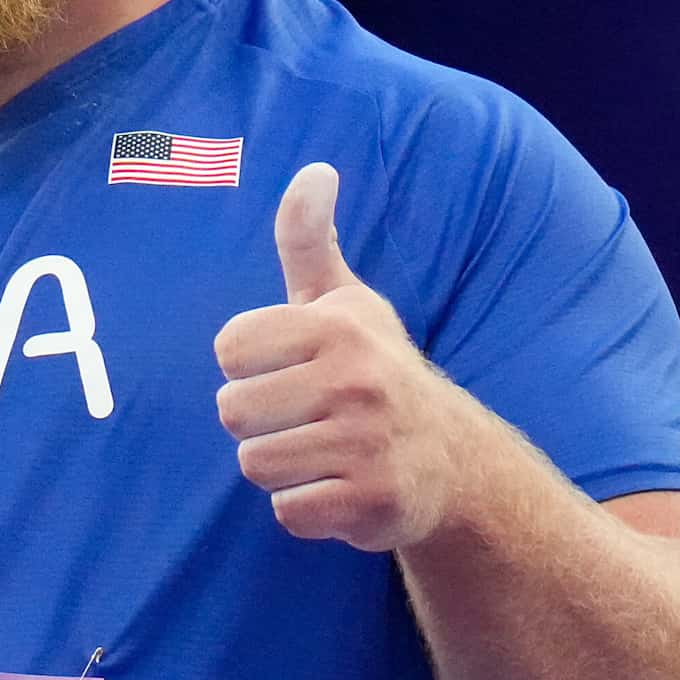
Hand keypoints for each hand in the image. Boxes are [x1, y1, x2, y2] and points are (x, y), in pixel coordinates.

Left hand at [212, 163, 477, 554]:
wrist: (451, 460)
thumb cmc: (373, 371)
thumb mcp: (344, 302)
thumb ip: (309, 238)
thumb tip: (315, 169)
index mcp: (338, 327)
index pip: (228, 349)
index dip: (248, 366)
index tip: (291, 369)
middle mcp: (357, 379)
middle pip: (231, 411)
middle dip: (260, 422)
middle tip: (307, 418)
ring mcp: (369, 443)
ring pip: (254, 464)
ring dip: (280, 467)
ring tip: (322, 452)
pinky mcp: (374, 501)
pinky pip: (288, 511)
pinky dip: (304, 508)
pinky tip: (338, 489)